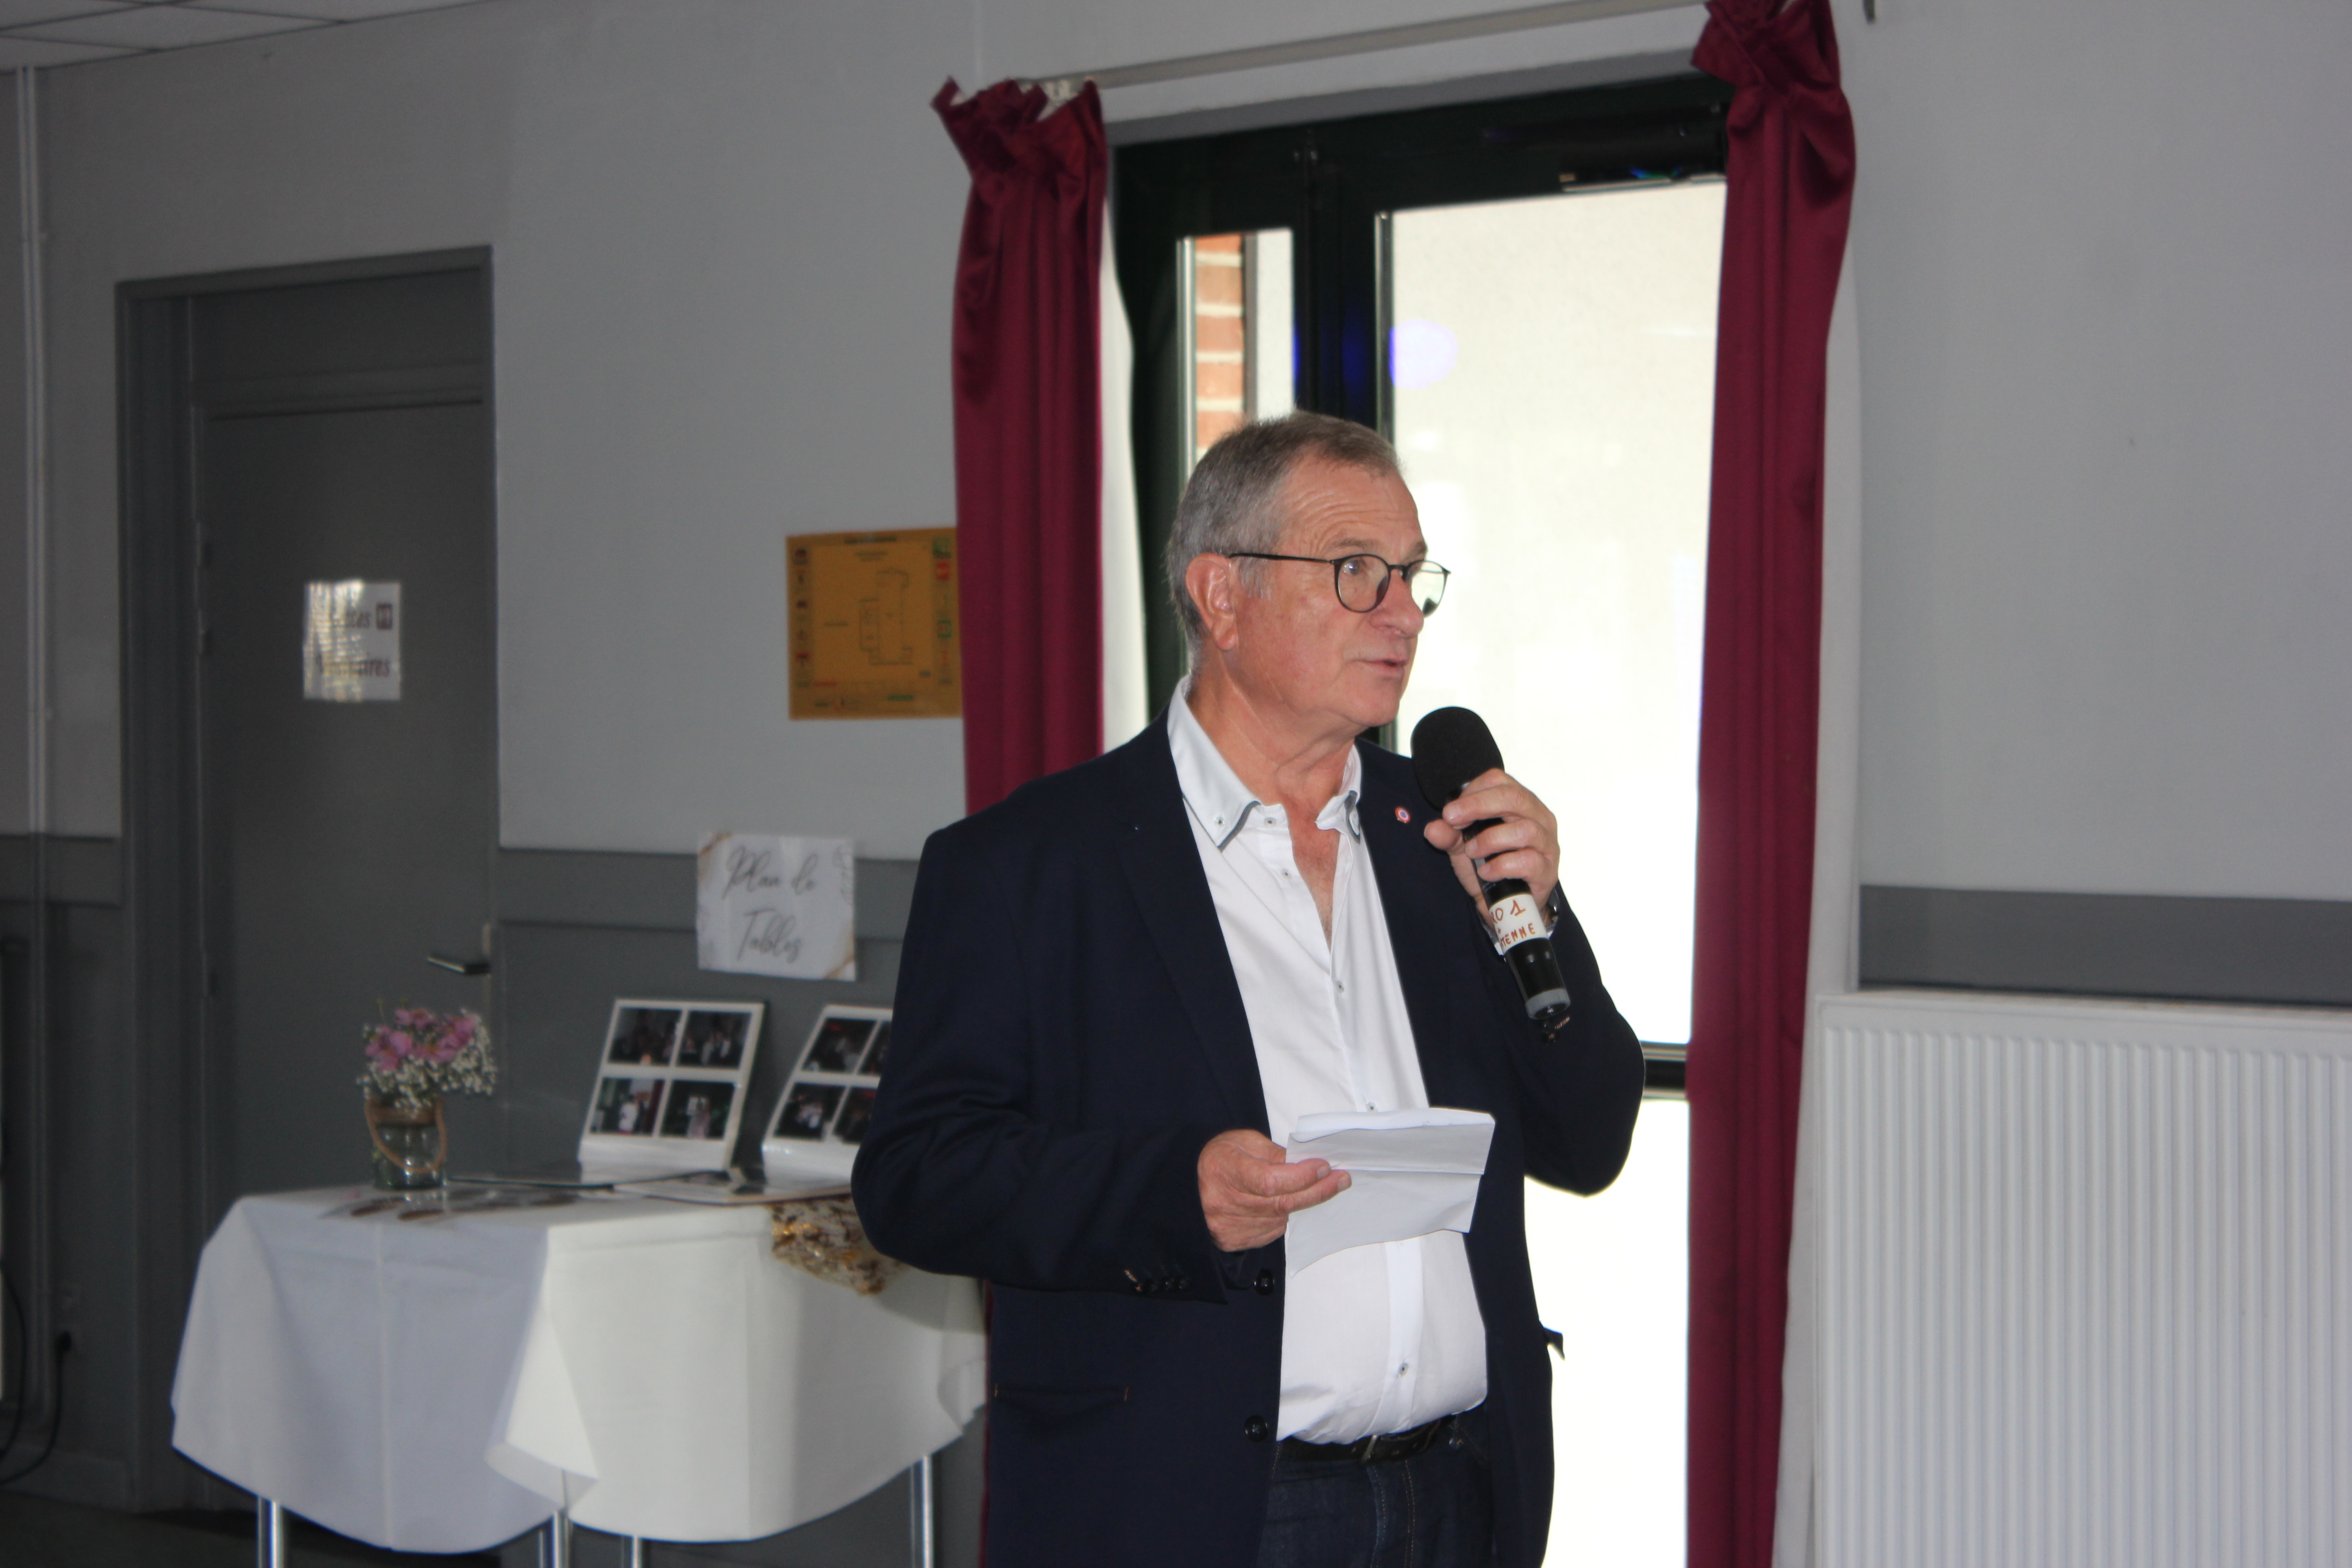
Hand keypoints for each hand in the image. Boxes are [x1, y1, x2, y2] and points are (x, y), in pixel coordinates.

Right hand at [1197, 1129, 1349, 1252]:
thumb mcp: (1244, 1142)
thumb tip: (1307, 1164)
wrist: (1190, 1183)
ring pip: (1280, 1218)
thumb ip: (1275, 1154)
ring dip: (1298, 1203)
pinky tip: (1275, 1203)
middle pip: (1281, 1203)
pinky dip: (1280, 1216)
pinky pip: (1271, 1231)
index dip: (1301, 1176)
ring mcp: (1229, 1226)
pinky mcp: (1234, 1241)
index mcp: (1226, 1171)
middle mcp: (1225, 1203)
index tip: (1324, 1167)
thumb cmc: (1219, 1159)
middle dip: (1317, 1191)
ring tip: (1304, 1187)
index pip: (1270, 1180)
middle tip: (1340, 1180)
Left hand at [1422, 767, 1559, 906]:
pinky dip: (1501, 866)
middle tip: (1453, 820)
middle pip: (1514, 797)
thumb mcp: (1463, 847)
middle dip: (1478, 806)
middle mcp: (1539, 818)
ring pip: (1525, 829)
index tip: (1451, 812)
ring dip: (1490, 839)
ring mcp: (1547, 844)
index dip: (1473, 793)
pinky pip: (1528, 861)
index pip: (1500, 781)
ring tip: (1472, 851)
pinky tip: (1486, 872)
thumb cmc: (1492, 865)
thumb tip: (1432, 829)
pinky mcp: (1548, 870)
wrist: (1507, 903)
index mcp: (1520, 803)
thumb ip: (1449, 835)